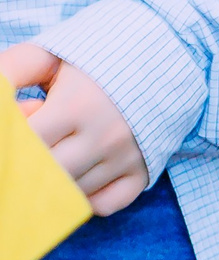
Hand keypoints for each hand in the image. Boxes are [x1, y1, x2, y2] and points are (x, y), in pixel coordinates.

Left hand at [2, 43, 144, 215]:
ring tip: (56, 154)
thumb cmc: (97, 61)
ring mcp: (124, 159)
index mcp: (76, 106)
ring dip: (55, 180)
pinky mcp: (142, 172)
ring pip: (72, 191)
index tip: (22, 125)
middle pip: (48, 172)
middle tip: (32, 149)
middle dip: (30, 164)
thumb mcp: (52, 54)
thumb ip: (13, 69)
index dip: (15, 138)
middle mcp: (103, 138)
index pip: (28, 141)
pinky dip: (86, 199)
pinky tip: (77, 177)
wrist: (163, 63)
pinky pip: (106, 204)